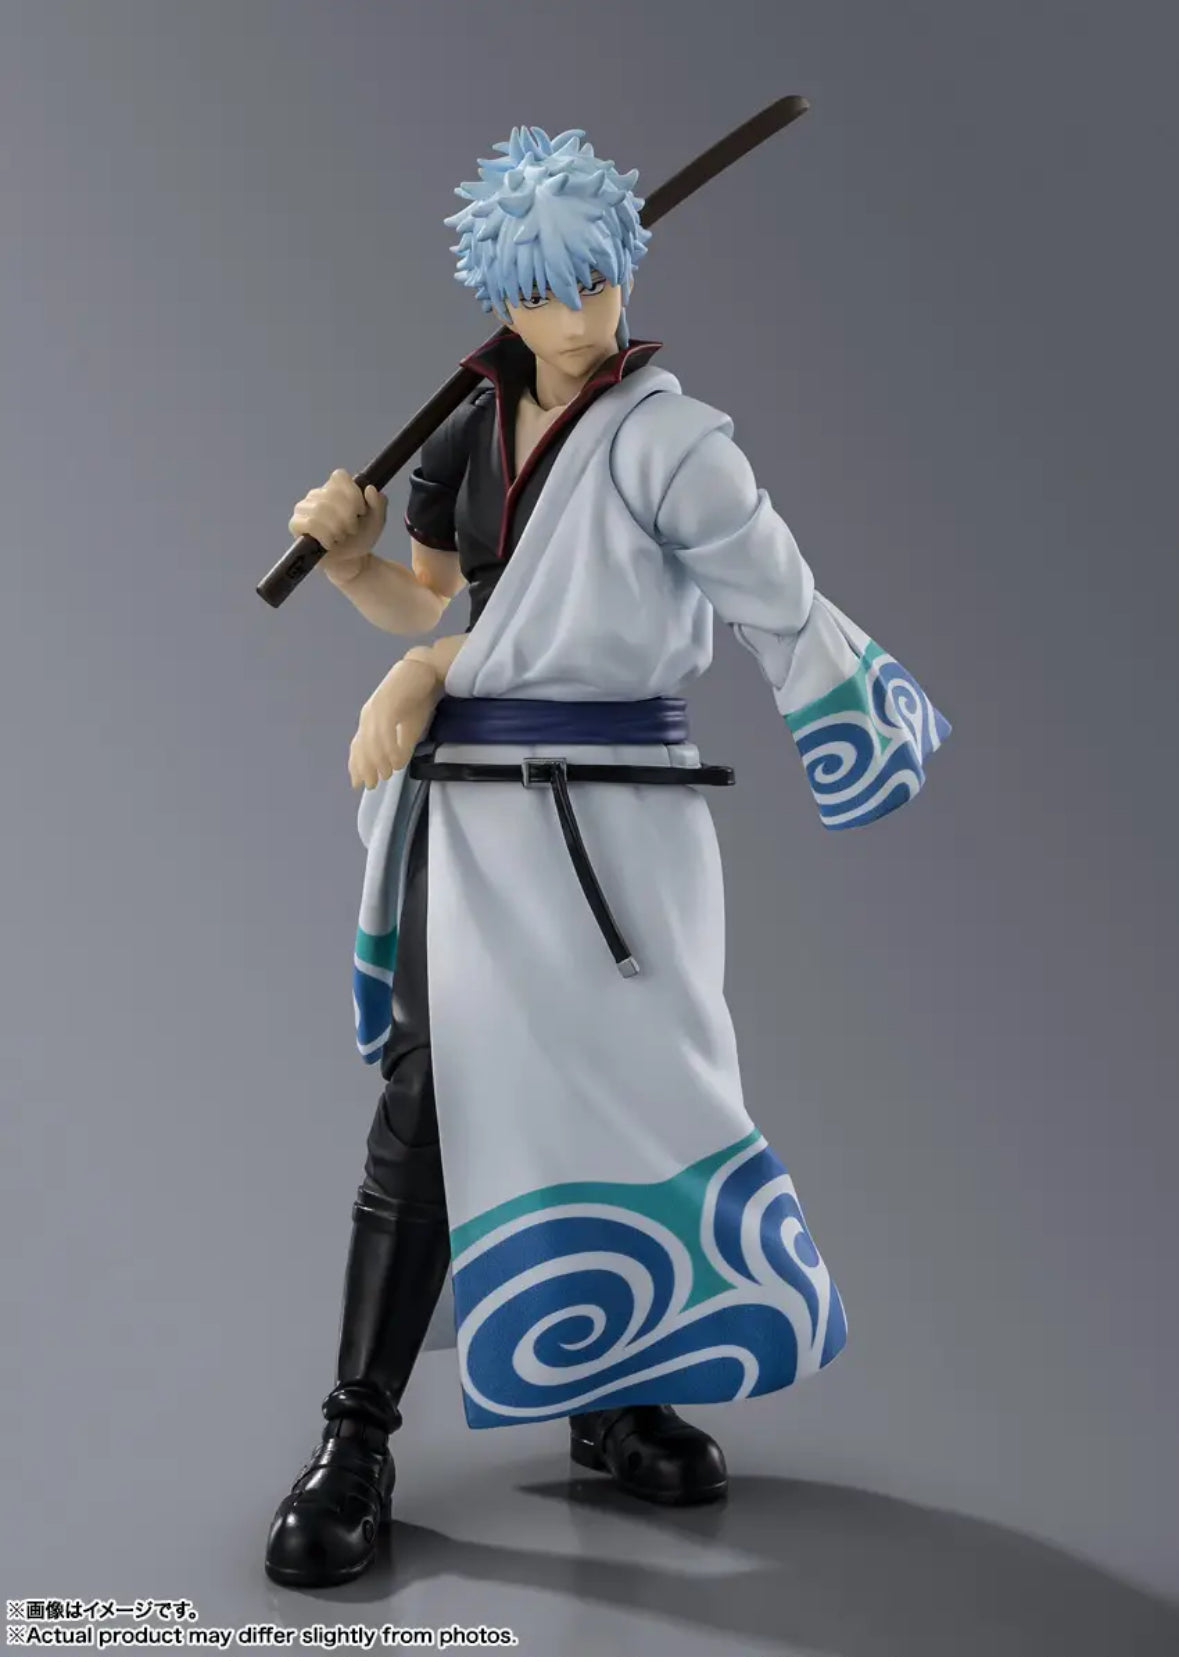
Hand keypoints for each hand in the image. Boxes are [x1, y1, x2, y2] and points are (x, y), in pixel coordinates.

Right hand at [289, 469, 387, 584]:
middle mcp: (317, 494)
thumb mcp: (377, 521)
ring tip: (341, 537)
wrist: (350, 561)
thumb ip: (379, 503)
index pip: (339, 476)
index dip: (353, 494)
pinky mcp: (296, 524)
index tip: (361, 511)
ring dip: (337, 527)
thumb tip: (370, 489)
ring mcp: (304, 508)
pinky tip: (330, 543)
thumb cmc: (360, 538)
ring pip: (320, 509)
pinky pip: (310, 523)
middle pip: (331, 494)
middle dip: (348, 516)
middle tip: (352, 529)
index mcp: (335, 488)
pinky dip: (325, 535)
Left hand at [349, 658, 440, 788]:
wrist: (426, 671)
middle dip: (366, 768)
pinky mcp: (386, 704)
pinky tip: (396, 759)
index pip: (358, 746)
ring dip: (378, 760)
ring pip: (372, 741)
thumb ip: (401, 745)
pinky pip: (385, 731)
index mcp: (370, 720)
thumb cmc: (417, 697)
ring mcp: (376, 709)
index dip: (357, 765)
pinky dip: (389, 748)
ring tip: (387, 773)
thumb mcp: (409, 728)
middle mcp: (368, 715)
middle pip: (362, 746)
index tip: (358, 784)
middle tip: (373, 784)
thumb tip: (396, 766)